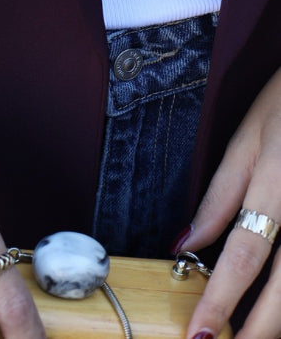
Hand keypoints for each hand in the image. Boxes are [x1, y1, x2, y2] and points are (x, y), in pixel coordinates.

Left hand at [181, 67, 280, 338]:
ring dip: (278, 320)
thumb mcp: (248, 137)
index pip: (244, 257)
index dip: (222, 301)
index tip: (200, 336)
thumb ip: (220, 194)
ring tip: (253, 335)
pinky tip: (275, 309)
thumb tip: (184, 243)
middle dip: (259, 330)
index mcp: (275, 187)